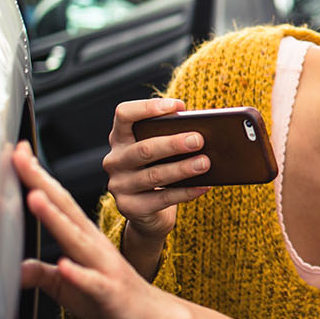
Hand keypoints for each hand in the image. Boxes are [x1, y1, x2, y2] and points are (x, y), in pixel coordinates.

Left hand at [15, 142, 189, 318]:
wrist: (155, 318)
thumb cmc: (110, 297)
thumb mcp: (67, 286)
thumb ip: (42, 274)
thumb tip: (16, 268)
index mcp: (82, 237)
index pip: (57, 200)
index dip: (36, 176)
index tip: (17, 151)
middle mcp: (93, 244)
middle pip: (63, 208)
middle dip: (40, 182)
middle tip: (18, 158)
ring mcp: (103, 267)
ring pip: (75, 239)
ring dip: (54, 218)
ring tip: (34, 198)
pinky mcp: (110, 293)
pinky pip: (93, 282)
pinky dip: (78, 273)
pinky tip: (64, 264)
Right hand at [101, 98, 211, 239]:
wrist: (147, 212)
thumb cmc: (158, 170)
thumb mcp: (160, 151)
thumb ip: (171, 136)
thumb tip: (202, 130)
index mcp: (119, 138)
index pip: (124, 115)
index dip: (148, 108)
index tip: (178, 106)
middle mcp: (114, 160)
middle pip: (144, 149)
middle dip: (173, 144)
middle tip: (199, 140)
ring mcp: (119, 186)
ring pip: (154, 176)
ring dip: (182, 168)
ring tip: (205, 163)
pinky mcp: (130, 208)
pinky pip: (162, 199)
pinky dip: (186, 192)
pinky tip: (204, 186)